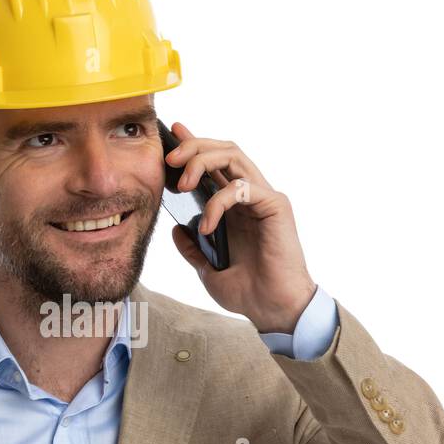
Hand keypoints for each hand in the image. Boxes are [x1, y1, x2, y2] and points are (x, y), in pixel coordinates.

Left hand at [166, 122, 316, 333]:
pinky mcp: (275, 205)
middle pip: (223, 149)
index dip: (194, 144)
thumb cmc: (248, 292)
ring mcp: (264, 197)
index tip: (171, 133)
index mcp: (236, 206)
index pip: (215, 164)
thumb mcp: (207, 269)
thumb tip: (176, 229)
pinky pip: (240, 188)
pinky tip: (207, 226)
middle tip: (168, 158)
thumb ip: (192, 248)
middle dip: (193, 146)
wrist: (272, 309)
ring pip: (233, 157)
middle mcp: (251, 195)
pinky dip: (217, 202)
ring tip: (181, 184)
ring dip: (201, 162)